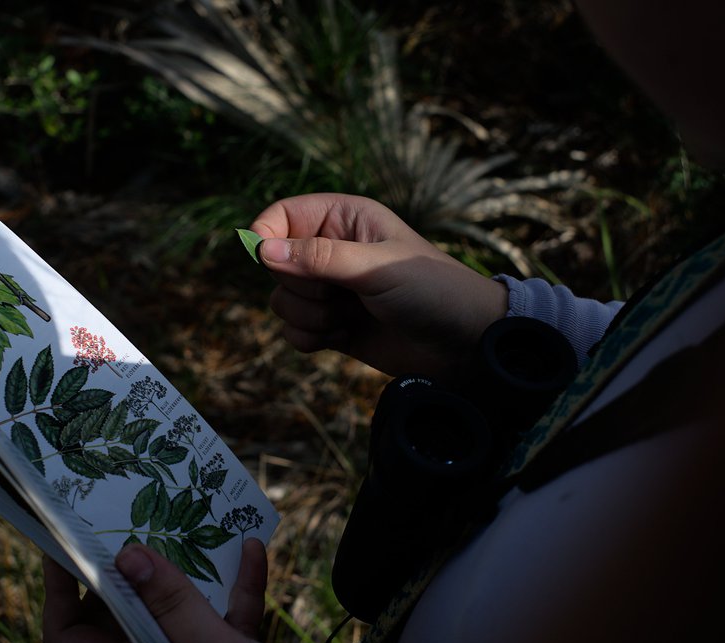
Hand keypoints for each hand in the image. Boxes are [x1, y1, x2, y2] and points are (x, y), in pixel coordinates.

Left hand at [42, 539, 370, 642]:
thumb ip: (173, 606)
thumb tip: (126, 555)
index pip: (71, 638)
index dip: (60, 592)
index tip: (67, 543)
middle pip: (120, 614)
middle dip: (123, 568)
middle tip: (129, 516)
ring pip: (175, 608)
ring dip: (183, 571)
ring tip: (189, 524)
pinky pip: (226, 614)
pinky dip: (236, 586)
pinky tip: (250, 552)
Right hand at [250, 193, 508, 377]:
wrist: (463, 344)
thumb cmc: (431, 290)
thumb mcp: (375, 267)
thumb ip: (318, 258)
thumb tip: (261, 250)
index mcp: (344, 218)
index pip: (281, 215)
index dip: (266, 236)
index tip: (265, 260)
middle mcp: (332, 250)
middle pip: (276, 264)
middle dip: (301, 286)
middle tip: (339, 293)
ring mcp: (331, 291)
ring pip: (282, 301)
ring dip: (308, 316)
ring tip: (348, 317)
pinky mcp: (332, 327)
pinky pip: (294, 331)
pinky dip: (311, 338)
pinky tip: (344, 337)